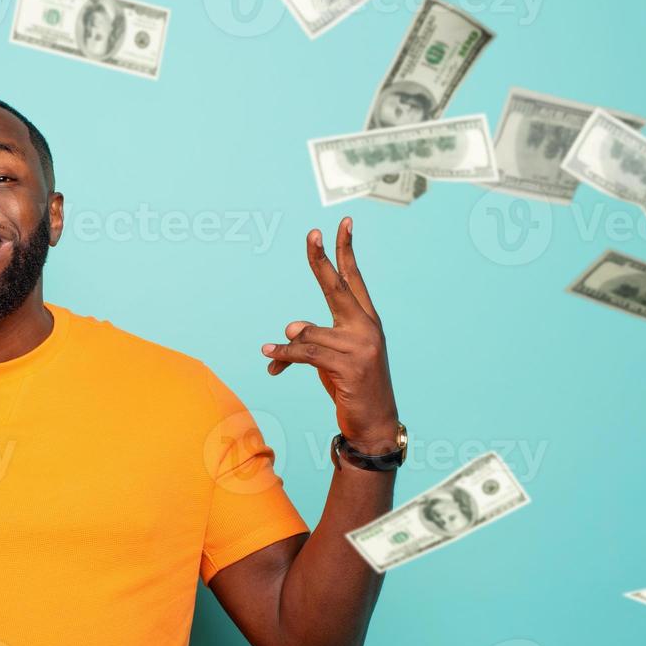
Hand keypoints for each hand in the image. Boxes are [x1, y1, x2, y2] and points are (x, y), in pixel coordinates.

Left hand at [262, 217, 398, 452]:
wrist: (374, 422)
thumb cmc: (352, 386)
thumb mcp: (331, 359)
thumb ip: (311, 339)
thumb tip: (284, 333)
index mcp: (366, 320)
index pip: (354, 278)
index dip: (346, 250)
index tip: (342, 222)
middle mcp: (367, 327)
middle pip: (337, 287)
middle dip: (322, 260)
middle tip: (312, 234)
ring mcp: (361, 346)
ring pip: (309, 331)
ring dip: (286, 346)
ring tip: (271, 354)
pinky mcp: (349, 367)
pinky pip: (305, 353)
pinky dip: (283, 357)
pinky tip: (270, 362)